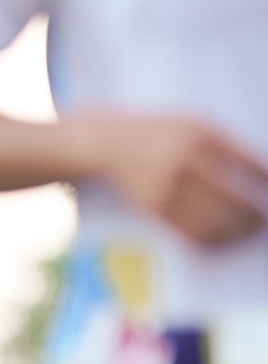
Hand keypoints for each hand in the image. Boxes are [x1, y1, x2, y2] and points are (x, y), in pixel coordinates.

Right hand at [71, 113, 267, 247]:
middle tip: (264, 221)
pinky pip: (191, 231)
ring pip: (214, 220)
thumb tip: (261, 175)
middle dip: (254, 214)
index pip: (248, 164)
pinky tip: (222, 237)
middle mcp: (185, 161)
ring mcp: (168, 187)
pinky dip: (212, 238)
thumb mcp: (194, 125)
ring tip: (247, 232)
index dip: (266, 183)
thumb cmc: (160, 134)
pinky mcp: (155, 208)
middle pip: (235, 198)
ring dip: (236, 231)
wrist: (112, 145)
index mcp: (201, 135)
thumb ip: (226, 144)